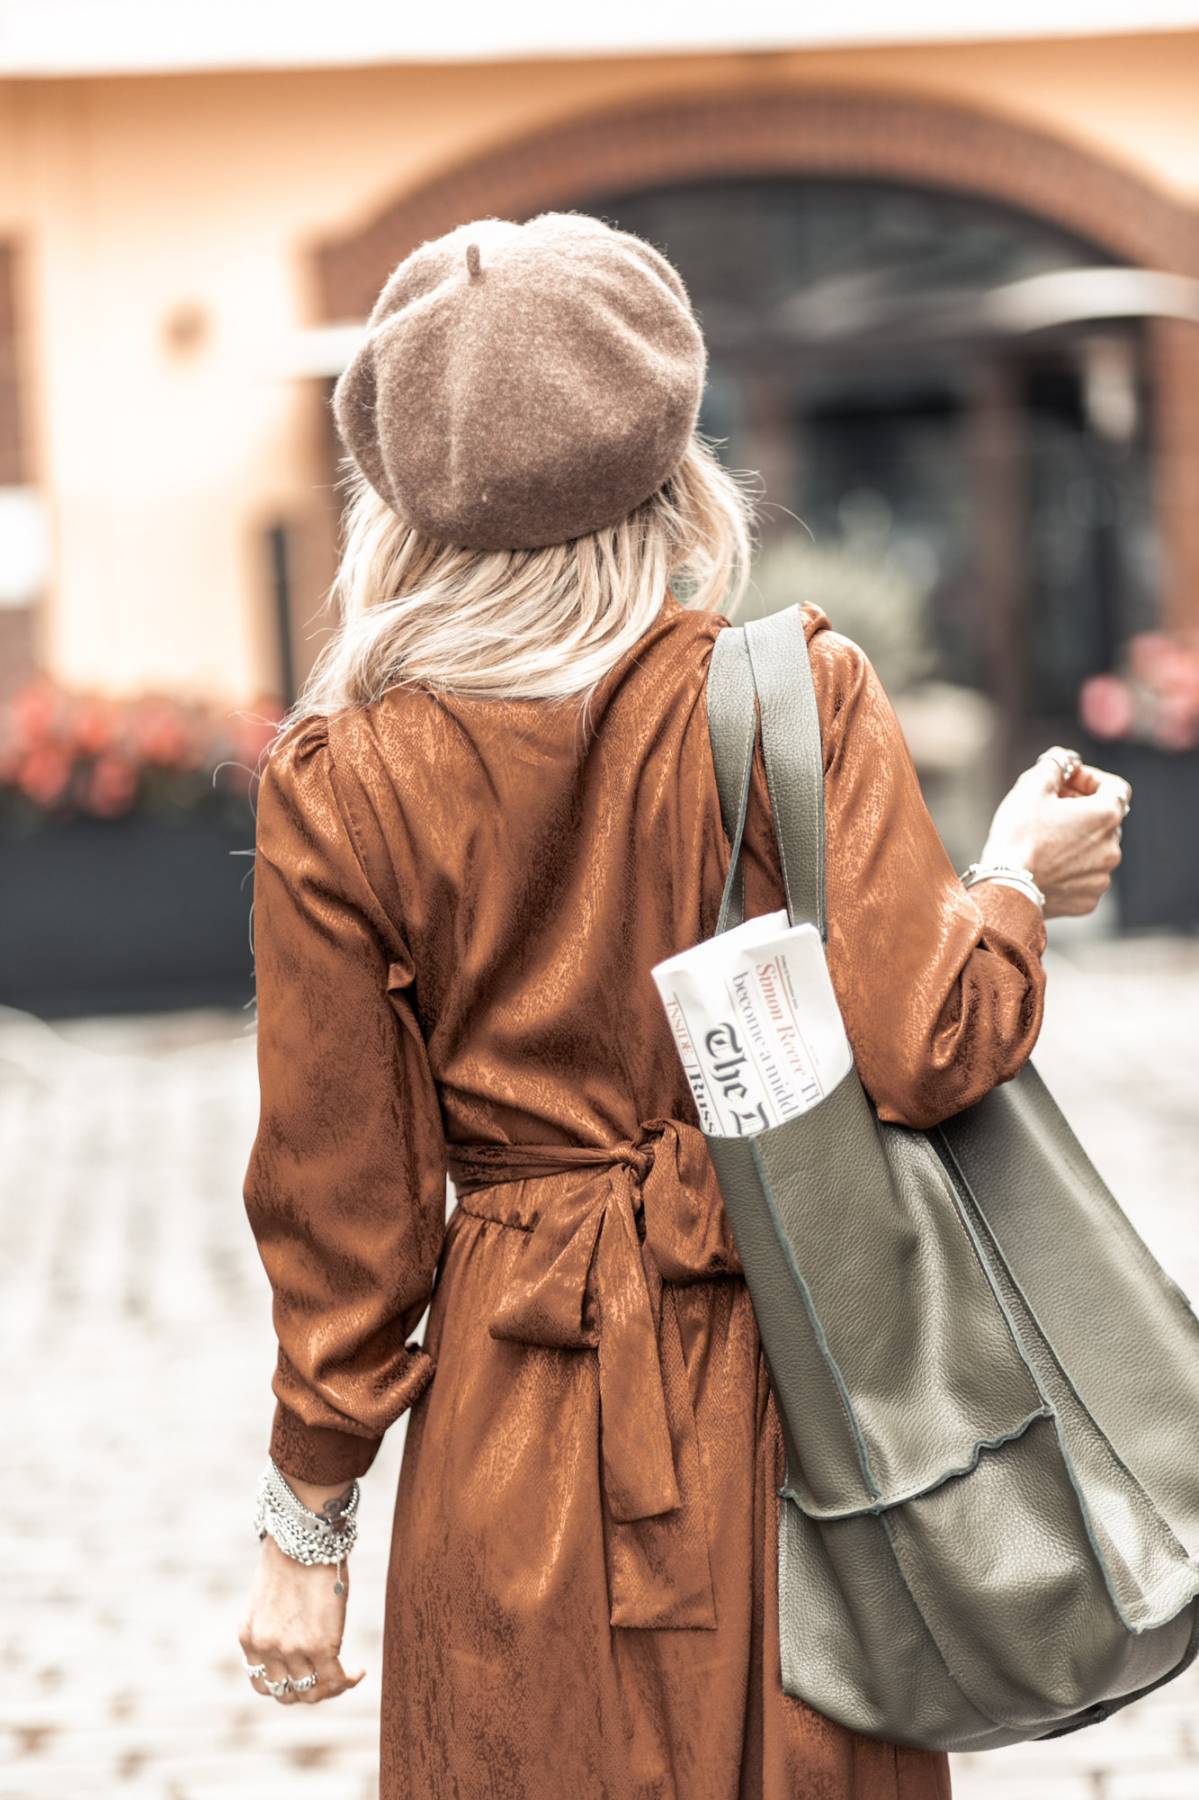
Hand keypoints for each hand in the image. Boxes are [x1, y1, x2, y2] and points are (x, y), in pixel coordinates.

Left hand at [238, 1532, 364, 1705]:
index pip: (264, 1685)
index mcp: (249, 1638)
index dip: (287, 1686)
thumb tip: (295, 1647)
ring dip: (332, 1688)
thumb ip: (273, 1629)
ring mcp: (292, 1650)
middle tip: (328, 1677)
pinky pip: (336, 1680)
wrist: (304, 1537)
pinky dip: (349, 1681)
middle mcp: (265, 1648)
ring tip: (346, 1675)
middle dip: (309, 1690)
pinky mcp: (320, 1645)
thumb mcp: (268, 1602)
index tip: (305, 1676)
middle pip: (288, 1694)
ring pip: (312, 1692)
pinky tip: (360, 1671)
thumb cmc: (291, 1559)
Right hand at [980, 746, 1130, 920]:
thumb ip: (1054, 763)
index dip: (1090, 779)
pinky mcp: (1089, 899)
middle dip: (1081, 809)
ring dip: (1076, 839)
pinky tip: (1045, 865)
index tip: (1065, 782)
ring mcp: (1102, 876)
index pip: (1115, 787)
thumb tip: (1064, 759)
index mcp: (1106, 815)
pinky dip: (1071, 867)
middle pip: (1104, 819)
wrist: (1006, 887)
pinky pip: (1085, 876)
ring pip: (1095, 849)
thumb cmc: (1018, 835)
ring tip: (1044, 839)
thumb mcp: (1032, 786)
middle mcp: (1113, 847)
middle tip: (1049, 808)